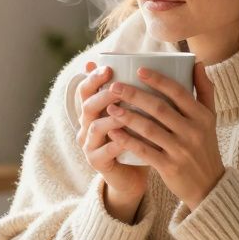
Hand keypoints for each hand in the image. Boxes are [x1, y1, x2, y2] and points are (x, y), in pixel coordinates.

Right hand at [76, 62, 149, 215]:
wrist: (133, 174)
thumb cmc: (138, 139)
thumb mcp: (138, 114)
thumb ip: (140, 93)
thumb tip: (152, 65)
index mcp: (96, 109)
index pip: (86, 88)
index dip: (93, 78)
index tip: (109, 68)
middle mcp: (88, 124)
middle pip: (87, 105)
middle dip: (102, 95)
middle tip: (118, 88)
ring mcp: (90, 144)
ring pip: (95, 127)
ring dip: (110, 118)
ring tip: (125, 112)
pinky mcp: (96, 162)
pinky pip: (104, 151)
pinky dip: (115, 144)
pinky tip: (127, 140)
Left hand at [104, 62, 224, 208]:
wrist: (209, 185)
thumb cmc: (205, 146)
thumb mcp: (210, 118)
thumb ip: (205, 90)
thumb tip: (197, 62)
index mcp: (202, 116)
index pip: (179, 92)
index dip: (158, 80)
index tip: (138, 69)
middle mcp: (193, 131)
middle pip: (160, 108)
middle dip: (135, 95)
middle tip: (114, 87)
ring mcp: (181, 150)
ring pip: (150, 129)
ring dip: (128, 117)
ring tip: (110, 107)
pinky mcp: (170, 167)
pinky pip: (145, 151)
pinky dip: (128, 141)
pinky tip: (114, 133)